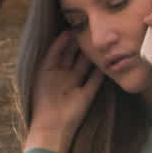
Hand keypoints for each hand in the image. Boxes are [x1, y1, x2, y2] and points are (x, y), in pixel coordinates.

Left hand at [26, 31, 104, 152]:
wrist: (53, 126)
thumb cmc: (44, 98)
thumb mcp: (46, 71)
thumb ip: (54, 52)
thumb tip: (64, 33)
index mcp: (50, 72)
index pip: (59, 52)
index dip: (66, 40)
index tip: (74, 26)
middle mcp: (63, 77)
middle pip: (73, 57)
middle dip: (79, 44)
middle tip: (88, 30)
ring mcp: (76, 85)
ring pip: (85, 66)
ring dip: (90, 55)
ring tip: (98, 41)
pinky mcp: (87, 94)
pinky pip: (95, 79)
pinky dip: (100, 70)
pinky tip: (107, 58)